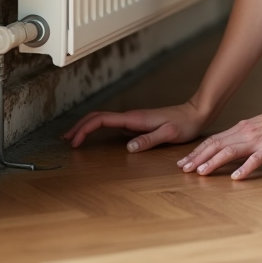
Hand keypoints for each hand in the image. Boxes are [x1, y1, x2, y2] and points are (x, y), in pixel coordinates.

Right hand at [62, 101, 205, 151]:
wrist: (195, 114)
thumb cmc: (184, 124)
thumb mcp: (169, 134)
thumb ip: (149, 140)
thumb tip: (128, 148)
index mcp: (134, 118)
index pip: (102, 120)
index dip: (85, 129)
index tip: (74, 141)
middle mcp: (130, 117)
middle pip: (97, 118)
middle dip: (79, 127)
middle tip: (66, 140)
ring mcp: (132, 120)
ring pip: (102, 120)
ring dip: (86, 127)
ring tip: (72, 138)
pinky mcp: (135, 125)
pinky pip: (110, 125)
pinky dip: (97, 129)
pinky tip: (94, 138)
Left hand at [178, 98, 261, 180]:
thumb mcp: (258, 127)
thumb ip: (244, 137)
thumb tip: (230, 148)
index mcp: (241, 128)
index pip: (213, 140)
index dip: (197, 151)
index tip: (184, 161)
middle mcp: (245, 133)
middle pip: (216, 145)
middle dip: (198, 157)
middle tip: (183, 169)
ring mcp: (257, 140)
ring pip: (230, 151)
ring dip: (213, 162)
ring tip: (201, 172)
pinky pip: (255, 159)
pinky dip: (244, 168)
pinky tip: (236, 178)